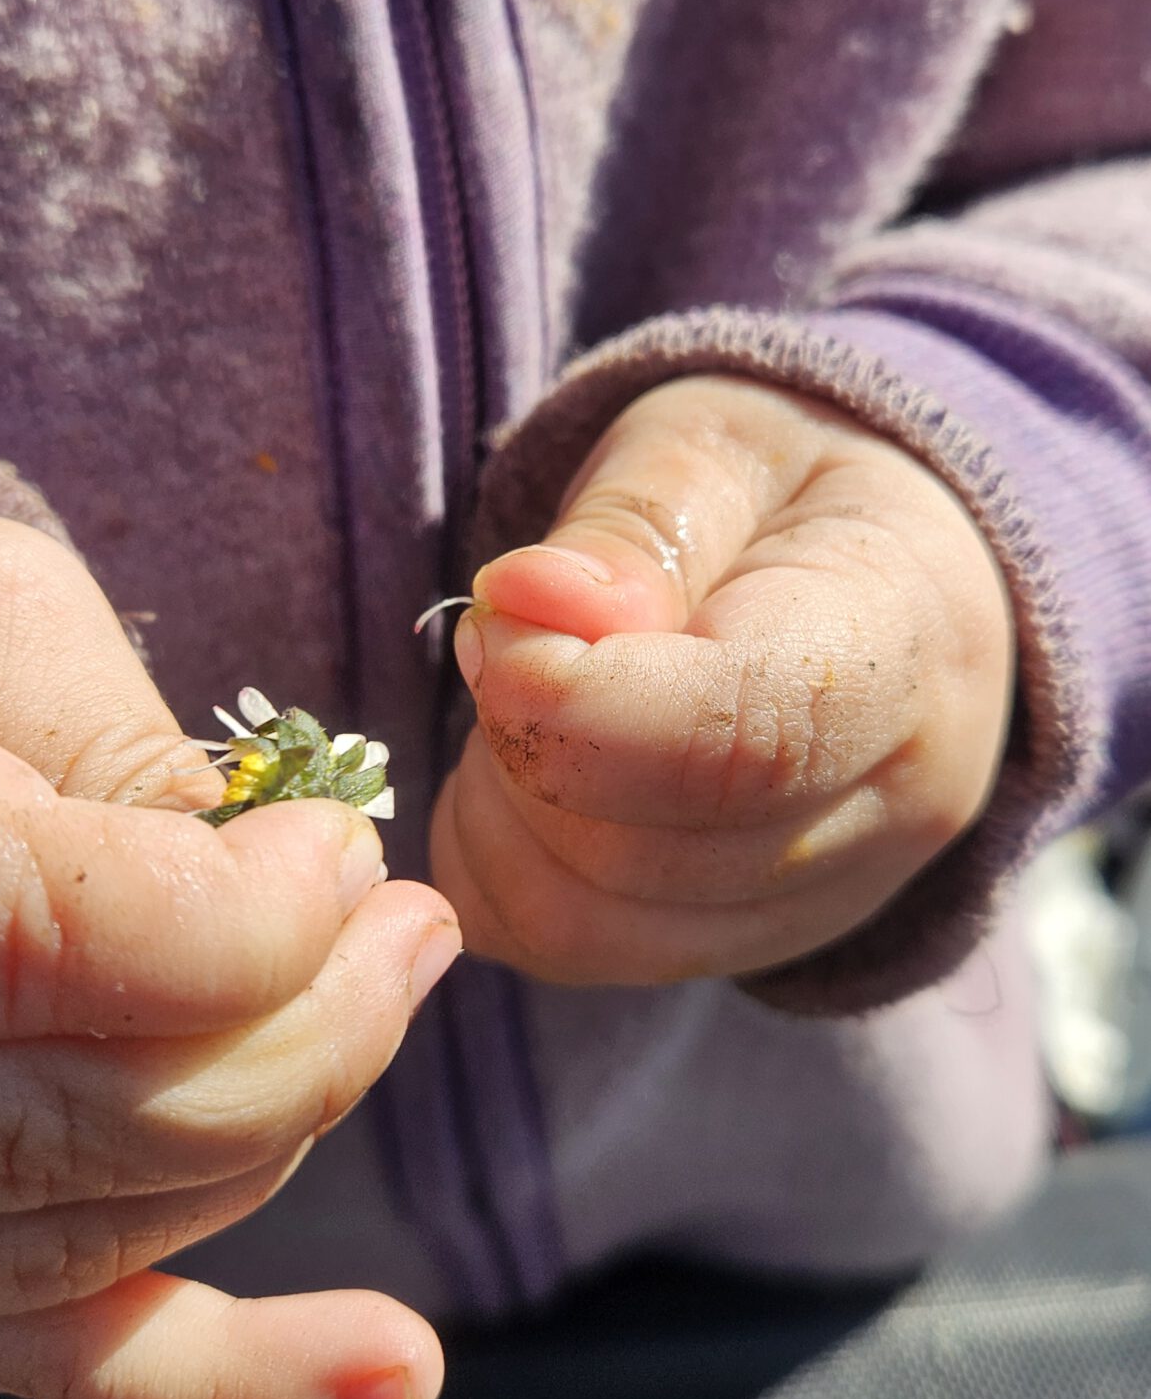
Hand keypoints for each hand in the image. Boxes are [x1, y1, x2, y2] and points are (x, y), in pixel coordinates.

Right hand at [0, 517, 458, 1398]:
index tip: (335, 844)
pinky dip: (238, 1380)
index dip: (263, 912)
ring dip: (295, 1131)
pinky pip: (69, 1357)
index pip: (93, 951)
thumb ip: (110, 740)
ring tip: (388, 997)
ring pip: (123, 1230)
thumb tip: (283, 871)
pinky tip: (398, 1367)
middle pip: (132, 1115)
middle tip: (407, 924)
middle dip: (322, 1022)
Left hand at [431, 375, 1013, 983]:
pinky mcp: (745, 948)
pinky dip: (495, 870)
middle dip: (518, 741)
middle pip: (640, 849)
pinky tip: (517, 776)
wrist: (885, 574)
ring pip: (588, 923)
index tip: (492, 620)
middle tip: (503, 631)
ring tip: (515, 698)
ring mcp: (828, 901)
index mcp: (905, 645)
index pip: (741, 742)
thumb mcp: (715, 445)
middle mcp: (890, 807)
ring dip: (494, 814)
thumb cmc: (786, 491)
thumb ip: (635, 525)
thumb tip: (529, 605)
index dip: (577, 705)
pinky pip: (566, 953)